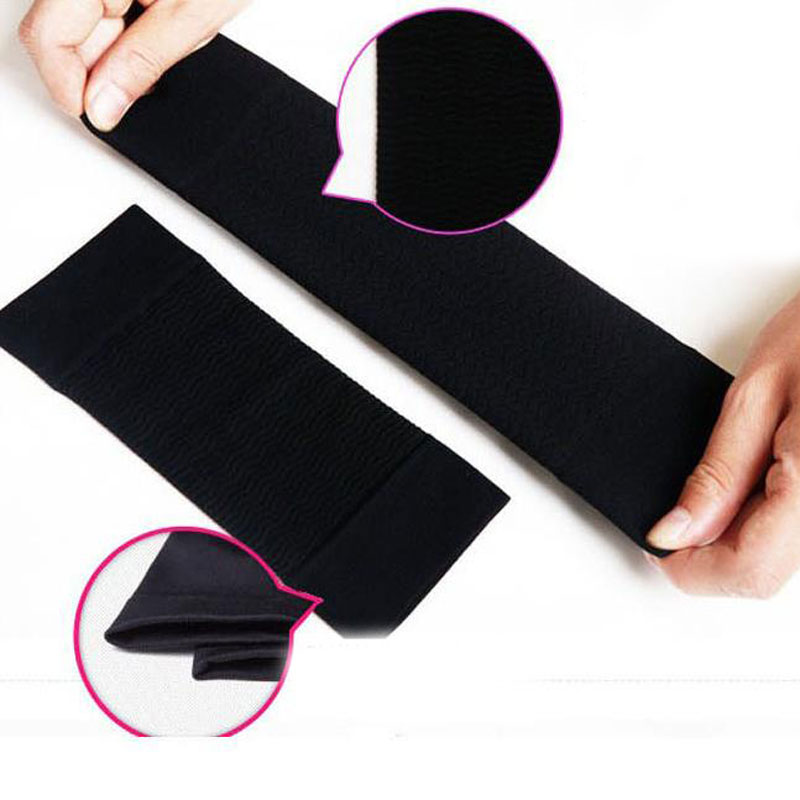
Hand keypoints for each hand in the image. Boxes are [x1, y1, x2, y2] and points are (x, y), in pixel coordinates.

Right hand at [18, 0, 249, 130]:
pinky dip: (124, 16)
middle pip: (59, 27)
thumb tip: (102, 105)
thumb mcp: (193, 15)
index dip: (68, 85)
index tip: (98, 112)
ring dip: (116, 39)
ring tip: (167, 24)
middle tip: (153, 67)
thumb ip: (141, 62)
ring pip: (78, 13)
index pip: (45, 37)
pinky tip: (159, 11)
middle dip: (102, 61)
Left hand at [646, 290, 799, 597]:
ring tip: (717, 486)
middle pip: (762, 573)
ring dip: (734, 537)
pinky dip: (758, 521)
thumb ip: (718, 473)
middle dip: (708, 554)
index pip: (748, 571)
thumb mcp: (755, 396)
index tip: (657, 539)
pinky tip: (745, 484)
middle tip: (677, 512)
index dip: (691, 568)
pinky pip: (791, 533)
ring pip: (777, 558)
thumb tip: (674, 531)